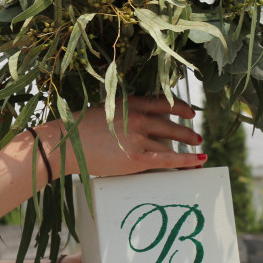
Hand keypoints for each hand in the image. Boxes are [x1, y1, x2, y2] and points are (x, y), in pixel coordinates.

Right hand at [50, 96, 204, 177]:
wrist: (64, 143)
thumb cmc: (78, 128)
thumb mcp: (104, 110)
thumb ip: (122, 113)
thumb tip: (136, 119)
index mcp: (129, 102)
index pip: (163, 102)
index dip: (180, 107)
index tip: (189, 111)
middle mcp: (138, 118)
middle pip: (171, 122)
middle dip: (186, 129)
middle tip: (196, 134)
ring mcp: (138, 138)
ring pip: (172, 140)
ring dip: (188, 142)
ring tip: (198, 145)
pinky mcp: (137, 158)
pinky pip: (169, 158)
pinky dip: (187, 160)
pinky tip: (199, 160)